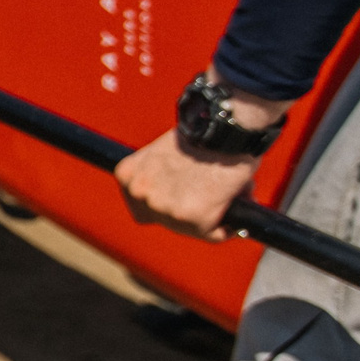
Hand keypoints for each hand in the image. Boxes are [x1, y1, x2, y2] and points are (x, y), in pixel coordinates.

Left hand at [113, 132, 261, 240]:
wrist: (226, 127)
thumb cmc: (203, 134)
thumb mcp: (164, 153)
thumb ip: (162, 177)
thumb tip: (180, 198)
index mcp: (127, 175)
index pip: (141, 205)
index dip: (164, 204)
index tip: (180, 200)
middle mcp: (140, 193)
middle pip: (163, 219)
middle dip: (185, 211)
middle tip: (206, 201)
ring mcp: (164, 208)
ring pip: (188, 228)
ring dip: (207, 218)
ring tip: (223, 200)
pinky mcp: (193, 218)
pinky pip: (212, 233)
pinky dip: (224, 228)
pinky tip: (231, 218)